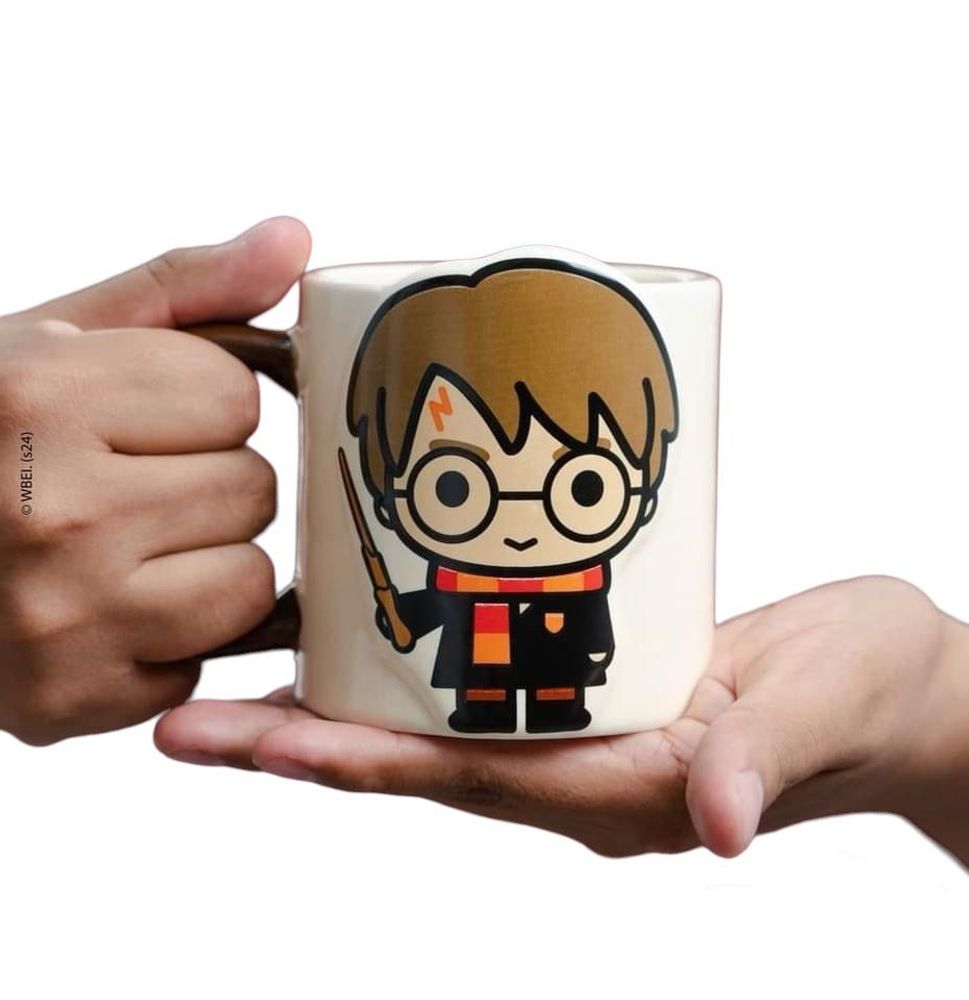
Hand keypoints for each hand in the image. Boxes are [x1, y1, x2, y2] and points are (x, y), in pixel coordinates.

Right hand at [0, 218, 310, 744]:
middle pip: (253, 489)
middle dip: (212, 482)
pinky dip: (177, 639)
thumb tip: (295, 240)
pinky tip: (110, 609)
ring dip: (211, 563)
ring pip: (251, 582)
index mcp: (39, 399)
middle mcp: (49, 511)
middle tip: (132, 486)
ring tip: (127, 548)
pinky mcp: (70, 702)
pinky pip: (205, 661)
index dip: (206, 405)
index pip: (238, 396)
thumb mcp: (57, 340)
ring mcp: (59, 619)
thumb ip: (184, 288)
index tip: (146, 418)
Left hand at [153, 576, 955, 859]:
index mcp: (628, 787)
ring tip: (237, 680)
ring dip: (340, 709)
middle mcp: (585, 770)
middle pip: (421, 761)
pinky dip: (409, 671)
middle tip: (192, 720)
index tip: (262, 743)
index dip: (362, 760)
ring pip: (437, 728)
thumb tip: (720, 824)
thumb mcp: (831, 704)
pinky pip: (482, 691)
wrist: (895, 687)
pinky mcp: (594, 688)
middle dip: (308, 745)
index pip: (469, 779)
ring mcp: (583, 734)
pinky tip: (359, 640)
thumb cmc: (876, 693)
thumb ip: (770, 757)